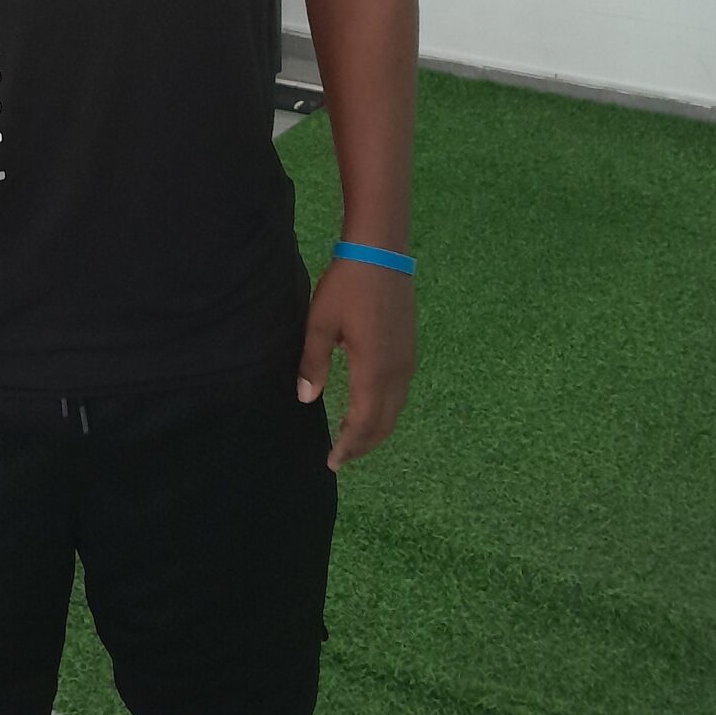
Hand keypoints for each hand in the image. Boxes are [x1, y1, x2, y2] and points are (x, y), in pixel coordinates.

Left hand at [297, 257, 415, 471]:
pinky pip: (399, 392)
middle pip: (384, 422)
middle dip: (363, 444)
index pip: (364, 423)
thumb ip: (313, 363)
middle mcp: (397, 371)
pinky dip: (384, 409)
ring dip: (375, 428)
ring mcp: (407, 360)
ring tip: (350, 437)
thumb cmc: (346, 286)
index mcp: (374, 370)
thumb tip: (307, 399)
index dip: (349, 446)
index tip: (332, 462)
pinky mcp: (408, 348)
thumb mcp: (320, 324)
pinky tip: (367, 405)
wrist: (380, 252)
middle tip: (340, 456)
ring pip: (395, 409)